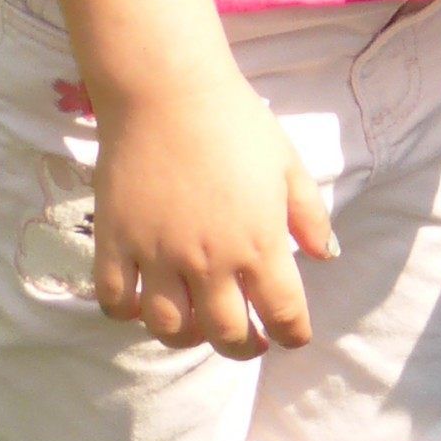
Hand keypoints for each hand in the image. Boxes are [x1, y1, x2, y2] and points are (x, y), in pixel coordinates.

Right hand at [91, 69, 336, 356]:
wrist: (167, 93)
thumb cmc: (236, 123)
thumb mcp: (288, 165)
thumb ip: (310, 215)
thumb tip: (326, 256)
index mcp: (259, 242)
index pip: (283, 313)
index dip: (292, 334)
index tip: (292, 337)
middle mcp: (209, 260)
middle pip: (226, 335)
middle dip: (243, 347)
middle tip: (248, 340)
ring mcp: (157, 256)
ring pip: (169, 329)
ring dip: (188, 337)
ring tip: (198, 324)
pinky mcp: (114, 244)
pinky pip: (115, 302)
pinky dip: (128, 314)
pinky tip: (143, 302)